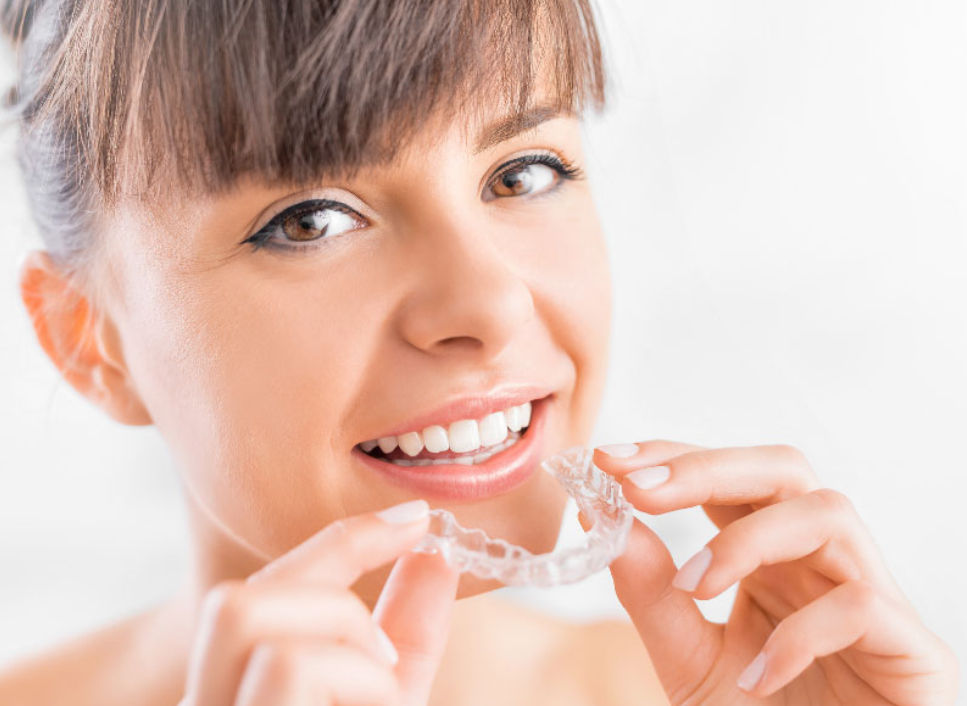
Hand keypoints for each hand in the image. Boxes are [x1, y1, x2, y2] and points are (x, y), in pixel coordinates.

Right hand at [178, 500, 458, 705]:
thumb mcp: (392, 696)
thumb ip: (409, 633)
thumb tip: (437, 555)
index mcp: (234, 691)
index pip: (260, 591)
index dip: (342, 541)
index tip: (416, 518)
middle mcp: (204, 705)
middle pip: (232, 593)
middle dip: (326, 579)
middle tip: (388, 641)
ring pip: (242, 611)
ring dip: (338, 629)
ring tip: (379, 684)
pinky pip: (286, 663)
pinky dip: (357, 673)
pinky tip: (380, 704)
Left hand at [590, 440, 957, 704]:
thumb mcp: (689, 660)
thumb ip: (651, 595)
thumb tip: (603, 520)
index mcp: (770, 557)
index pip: (727, 479)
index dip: (672, 458)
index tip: (608, 461)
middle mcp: (819, 562)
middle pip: (782, 469)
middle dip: (704, 468)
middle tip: (636, 488)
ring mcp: (871, 598)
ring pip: (827, 513)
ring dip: (747, 538)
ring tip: (695, 585)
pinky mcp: (912, 649)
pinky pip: (862, 605)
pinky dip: (800, 631)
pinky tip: (757, 674)